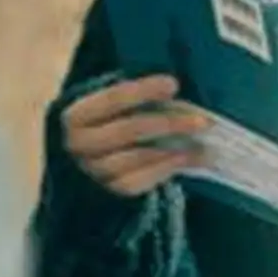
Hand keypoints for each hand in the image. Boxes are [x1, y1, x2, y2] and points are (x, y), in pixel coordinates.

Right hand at [61, 73, 204, 196]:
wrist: (93, 161)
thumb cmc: (111, 122)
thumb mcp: (115, 105)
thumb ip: (136, 97)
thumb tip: (173, 89)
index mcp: (76, 115)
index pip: (112, 99)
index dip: (143, 91)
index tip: (173, 84)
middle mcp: (77, 145)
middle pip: (127, 131)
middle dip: (168, 123)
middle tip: (201, 120)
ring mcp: (92, 171)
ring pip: (135, 158)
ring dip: (172, 149)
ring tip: (199, 142)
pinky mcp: (108, 192)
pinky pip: (138, 182)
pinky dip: (165, 169)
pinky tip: (186, 158)